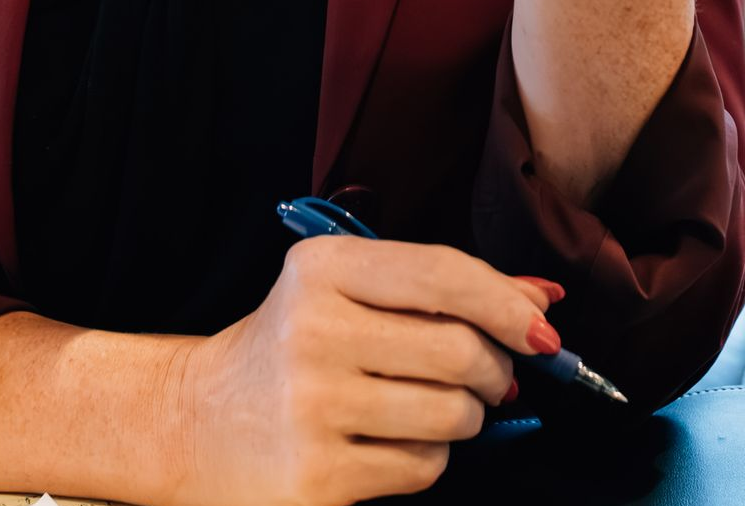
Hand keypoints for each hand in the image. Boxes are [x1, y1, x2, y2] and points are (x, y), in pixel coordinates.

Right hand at [168, 235, 560, 505]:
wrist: (200, 422)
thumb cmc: (291, 347)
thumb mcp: (348, 293)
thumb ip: (442, 289)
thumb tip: (544, 299)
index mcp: (322, 268)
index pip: (442, 274)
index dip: (507, 302)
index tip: (542, 328)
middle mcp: (314, 330)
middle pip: (460, 351)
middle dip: (495, 369)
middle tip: (488, 376)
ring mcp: (314, 406)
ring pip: (453, 415)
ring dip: (464, 417)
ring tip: (428, 407)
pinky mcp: (320, 476)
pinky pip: (424, 469)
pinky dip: (428, 459)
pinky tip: (392, 442)